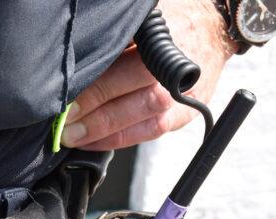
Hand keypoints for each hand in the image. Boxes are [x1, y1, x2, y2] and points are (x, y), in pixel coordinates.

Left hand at [61, 0, 237, 150]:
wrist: (212, 31)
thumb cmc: (168, 22)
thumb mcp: (142, 18)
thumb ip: (114, 36)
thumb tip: (74, 59)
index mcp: (159, 38)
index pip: (121, 63)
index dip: (93, 84)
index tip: (65, 97)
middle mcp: (172, 67)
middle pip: (131, 91)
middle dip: (93, 110)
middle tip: (64, 122)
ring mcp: (181, 93)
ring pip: (140, 116)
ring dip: (102, 131)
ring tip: (72, 136)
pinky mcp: (185, 113)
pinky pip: (149, 132)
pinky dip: (118, 140)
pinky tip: (93, 142)